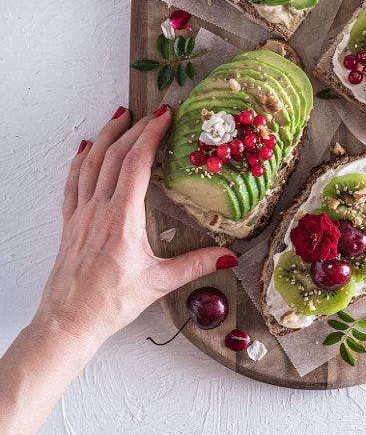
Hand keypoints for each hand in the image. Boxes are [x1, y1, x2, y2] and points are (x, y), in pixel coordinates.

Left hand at [36, 104, 231, 353]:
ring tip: (119, 117)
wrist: (69, 321)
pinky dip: (80, 160)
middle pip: (114, 155)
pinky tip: (85, 149)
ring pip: (90, 163)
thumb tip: (228, 255)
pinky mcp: (69, 223)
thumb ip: (195, 264)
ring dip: (106, 136)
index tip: (164, 116)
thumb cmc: (109, 304)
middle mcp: (98, 209)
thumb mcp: (159, 283)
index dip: (151, 135)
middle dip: (134, 129)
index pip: (136, 163)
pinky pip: (73, 182)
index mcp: (122, 219)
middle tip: (151, 113)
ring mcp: (80, 214)